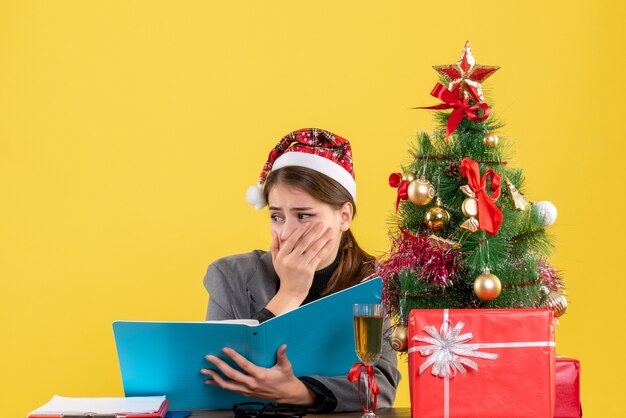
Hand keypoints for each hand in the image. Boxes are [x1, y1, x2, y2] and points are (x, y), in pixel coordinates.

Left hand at [201, 345, 315, 404]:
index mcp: (260, 375)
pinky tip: (211, 381)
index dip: (234, 357)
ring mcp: (247, 389)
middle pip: (232, 375)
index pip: (244, 365)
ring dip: (215, 377)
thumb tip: (283, 346)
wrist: (286, 395)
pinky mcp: (246, 392)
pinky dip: (219, 384)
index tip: (225, 350)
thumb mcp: (286, 367)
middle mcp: (252, 383)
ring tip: (205, 371)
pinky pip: (230, 389)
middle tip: (210, 358)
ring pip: (228, 385)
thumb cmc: (285, 380)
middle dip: (219, 366)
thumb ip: (282, 356)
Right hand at [266, 223, 334, 314]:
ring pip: (313, 248)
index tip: (308, 223)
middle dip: (314, 231)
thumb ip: (275, 247)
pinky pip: (319, 256)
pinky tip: (330, 242)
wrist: (291, 291)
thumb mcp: (276, 261)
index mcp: (282, 256)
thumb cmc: (285, 274)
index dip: (300, 231)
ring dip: (322, 238)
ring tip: (329, 230)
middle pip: (304, 242)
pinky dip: (325, 248)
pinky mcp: (309, 270)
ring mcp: (300, 265)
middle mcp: (290, 260)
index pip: (291, 240)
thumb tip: (276, 233)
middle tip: (321, 223)